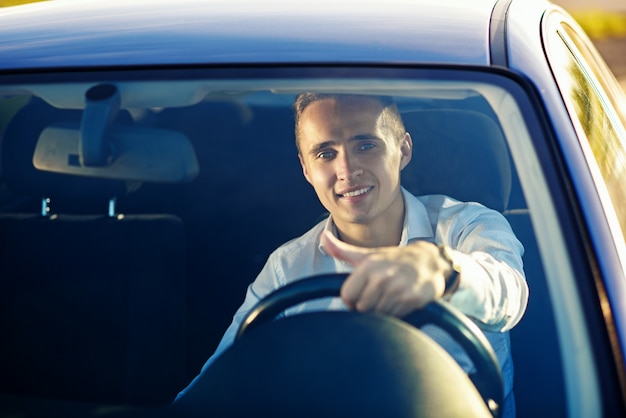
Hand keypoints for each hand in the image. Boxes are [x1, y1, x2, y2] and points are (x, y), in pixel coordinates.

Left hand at [321, 230, 451, 316]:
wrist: (430, 261)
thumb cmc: (393, 260)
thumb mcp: (367, 255)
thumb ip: (342, 250)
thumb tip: (323, 236)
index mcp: (368, 266)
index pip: (347, 296)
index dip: (351, 301)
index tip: (360, 297)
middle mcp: (382, 276)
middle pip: (362, 308)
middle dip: (368, 306)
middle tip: (378, 296)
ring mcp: (397, 288)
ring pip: (378, 314)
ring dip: (383, 311)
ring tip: (391, 297)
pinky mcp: (412, 299)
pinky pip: (395, 317)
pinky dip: (397, 313)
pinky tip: (401, 301)